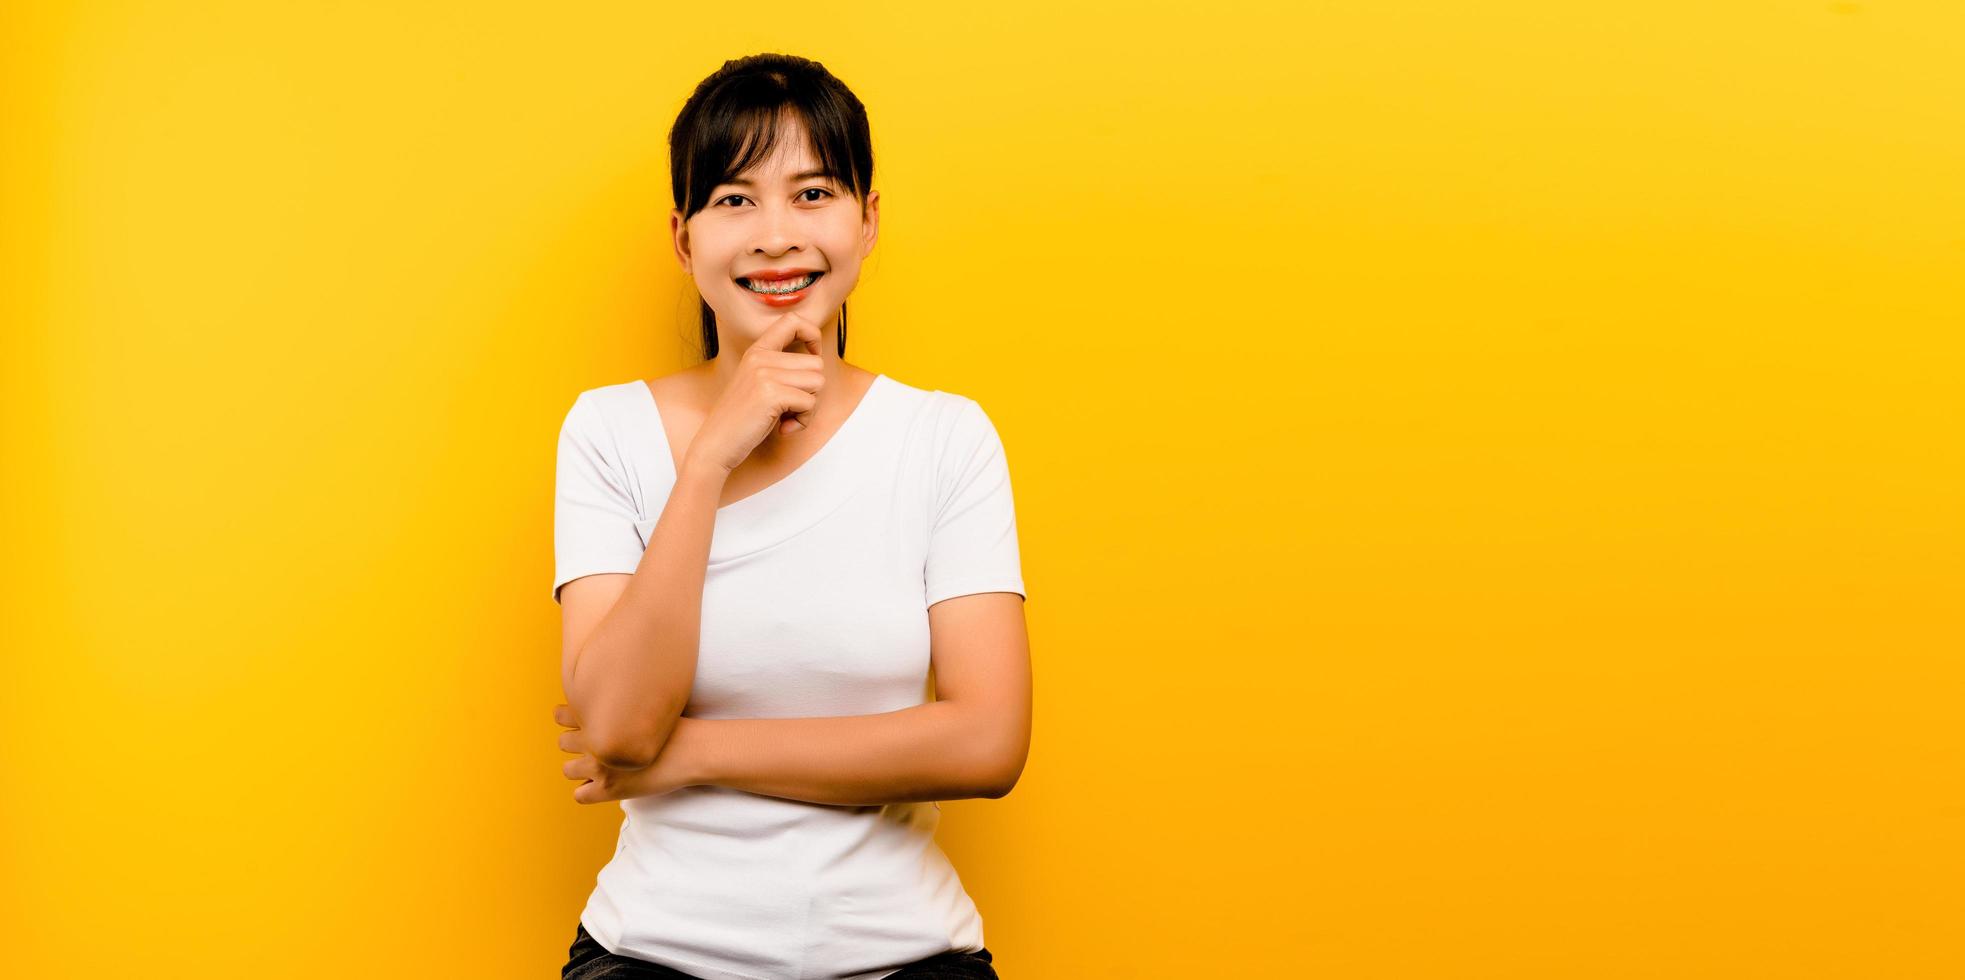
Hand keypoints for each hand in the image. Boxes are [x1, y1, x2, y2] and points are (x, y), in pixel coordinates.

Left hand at [554, 703, 695, 804]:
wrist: (693, 750)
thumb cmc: (674, 727)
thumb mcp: (643, 706)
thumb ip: (618, 708)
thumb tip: (606, 711)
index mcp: (600, 715)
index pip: (562, 714)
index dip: (571, 721)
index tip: (587, 725)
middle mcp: (593, 739)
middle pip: (563, 743)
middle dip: (578, 746)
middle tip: (600, 749)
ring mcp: (598, 766)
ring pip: (568, 770)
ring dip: (581, 770)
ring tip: (604, 769)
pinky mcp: (607, 789)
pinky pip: (579, 795)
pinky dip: (589, 792)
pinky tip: (608, 786)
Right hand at [685, 308, 827, 474]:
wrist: (715, 445)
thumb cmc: (742, 420)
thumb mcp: (758, 384)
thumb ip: (781, 368)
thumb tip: (818, 361)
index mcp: (757, 350)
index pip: (792, 320)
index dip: (812, 335)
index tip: (813, 355)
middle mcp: (760, 357)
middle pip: (817, 364)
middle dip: (812, 391)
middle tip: (791, 408)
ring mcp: (764, 373)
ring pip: (818, 382)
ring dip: (809, 408)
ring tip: (786, 418)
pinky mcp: (770, 394)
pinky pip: (810, 403)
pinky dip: (803, 421)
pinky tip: (783, 428)